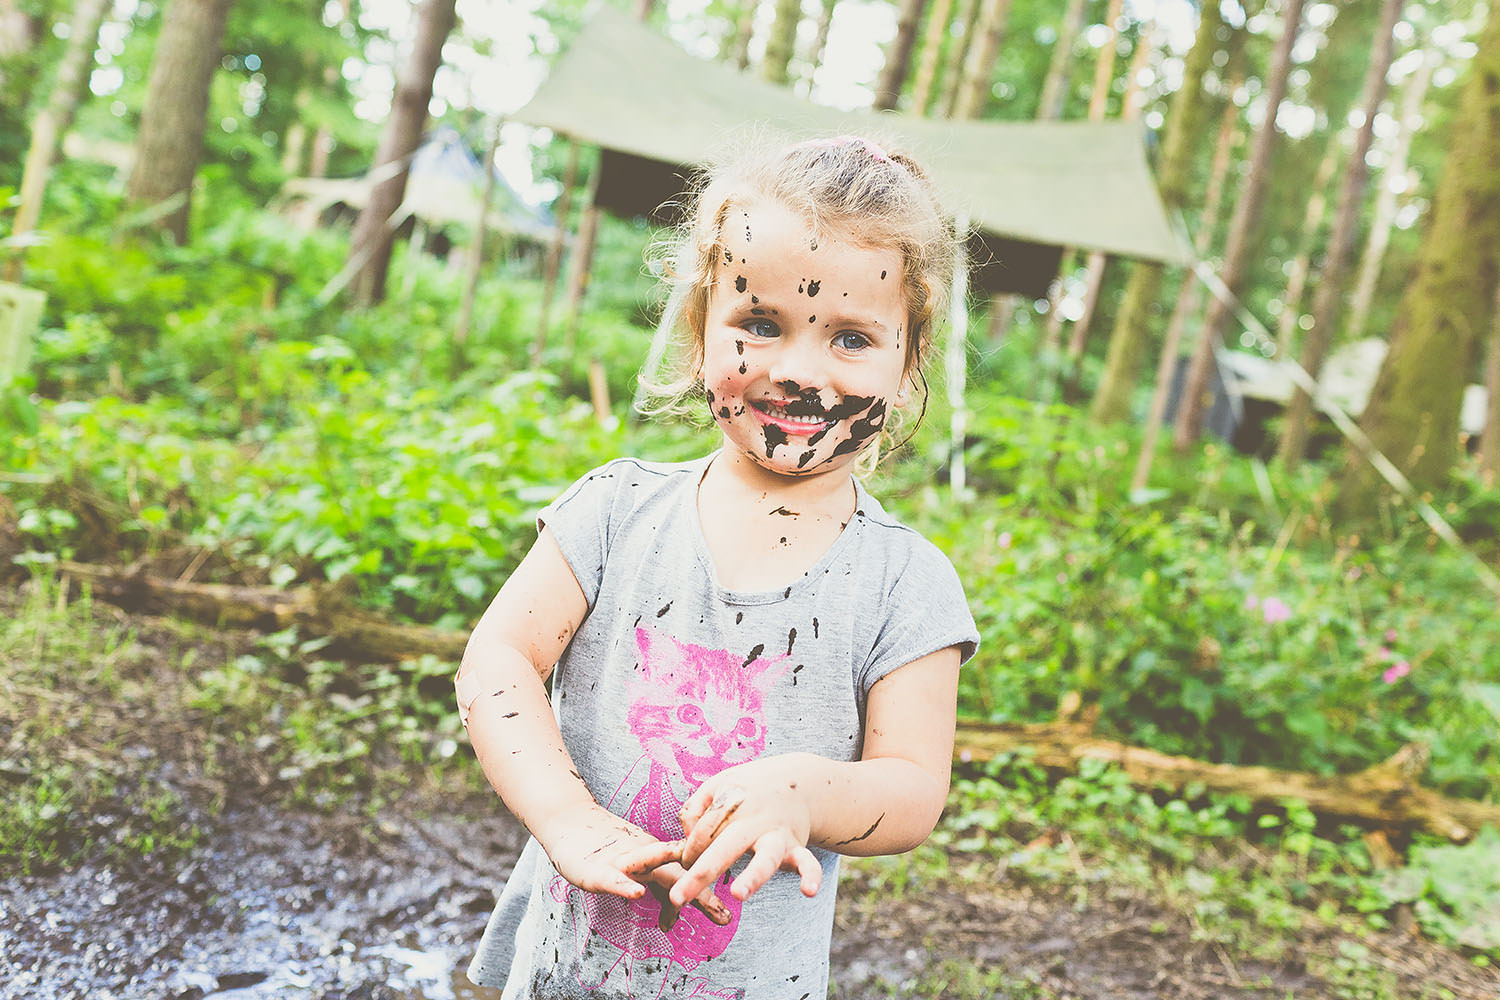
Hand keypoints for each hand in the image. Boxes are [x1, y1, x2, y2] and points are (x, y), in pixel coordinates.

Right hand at [535, 802, 731, 928]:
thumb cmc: (603, 849)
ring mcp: (620, 860)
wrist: (567, 820)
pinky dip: (624, 885)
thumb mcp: (634, 870)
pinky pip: (611, 878)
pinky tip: (636, 893)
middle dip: (701, 895)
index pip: (685, 877)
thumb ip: (654, 889)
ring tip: (690, 887)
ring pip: (650, 864)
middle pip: (677, 873)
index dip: (704, 896)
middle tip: (724, 918)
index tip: (725, 919)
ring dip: (672, 876)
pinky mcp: (595, 869)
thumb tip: (672, 920)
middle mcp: (643, 855)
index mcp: (655, 858)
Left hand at [667, 755, 823, 911]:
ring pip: (765, 857)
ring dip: (752, 876)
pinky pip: (807, 862)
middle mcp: (753, 820)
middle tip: (677, 897)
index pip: (701, 835)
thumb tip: (688, 843)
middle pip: (724, 846)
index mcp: (730, 804)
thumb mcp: (718, 785)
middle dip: (701, 873)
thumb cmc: (749, 788)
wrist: (800, 781)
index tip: (689, 861)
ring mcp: (777, 834)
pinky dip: (810, 876)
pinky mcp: (797, 846)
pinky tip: (808, 891)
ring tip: (737, 894)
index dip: (689, 852)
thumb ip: (694, 809)